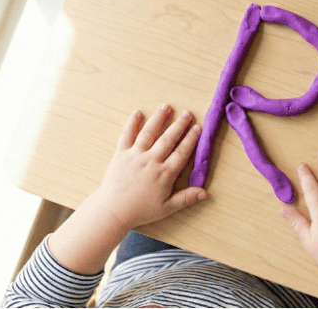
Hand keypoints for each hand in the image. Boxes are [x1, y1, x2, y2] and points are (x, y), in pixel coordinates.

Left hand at [101, 104, 206, 229]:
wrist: (113, 210)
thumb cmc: (141, 210)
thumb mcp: (166, 208)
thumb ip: (186, 198)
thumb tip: (205, 193)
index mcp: (164, 174)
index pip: (182, 152)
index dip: (191, 139)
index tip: (198, 128)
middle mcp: (151, 161)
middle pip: (168, 139)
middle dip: (179, 125)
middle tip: (187, 113)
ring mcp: (135, 156)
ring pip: (149, 133)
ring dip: (158, 119)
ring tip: (166, 107)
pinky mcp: (121, 154)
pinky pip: (127, 135)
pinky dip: (132, 123)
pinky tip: (138, 113)